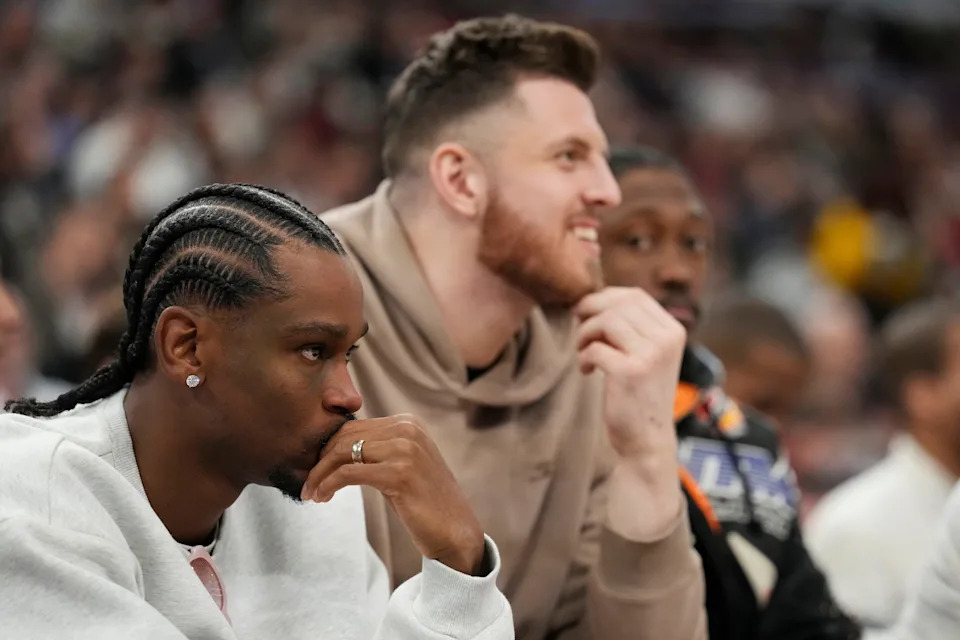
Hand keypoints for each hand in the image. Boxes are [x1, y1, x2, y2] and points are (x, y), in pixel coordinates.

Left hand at [301, 415, 485, 574]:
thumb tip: (333, 449)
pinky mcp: (399, 473)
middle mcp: (407, 429)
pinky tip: (322, 497)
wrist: (455, 530)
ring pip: (343, 453)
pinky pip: (349, 473)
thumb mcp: (401, 465)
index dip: (328, 448)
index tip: (314, 469)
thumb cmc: (424, 502)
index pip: (354, 427)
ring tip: (312, 493)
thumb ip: (378, 450)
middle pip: (345, 437)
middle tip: (308, 484)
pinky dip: (328, 485)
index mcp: (408, 423)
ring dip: (320, 474)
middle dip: (319, 461)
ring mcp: (405, 449)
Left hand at [575, 287, 686, 538]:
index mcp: (673, 331)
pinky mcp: (631, 373)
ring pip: (605, 321)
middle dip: (590, 312)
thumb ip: (630, 327)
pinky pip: (595, 348)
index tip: (588, 313)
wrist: (647, 441)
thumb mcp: (646, 354)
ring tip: (584, 352)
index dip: (605, 298)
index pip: (635, 296)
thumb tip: (591, 298)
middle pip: (618, 304)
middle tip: (580, 331)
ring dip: (585, 334)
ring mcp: (651, 355)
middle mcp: (667, 339)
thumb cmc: (640, 395)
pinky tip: (587, 371)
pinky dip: (584, 357)